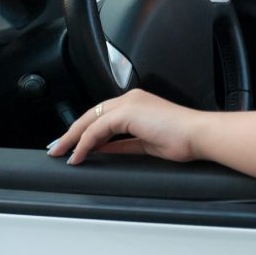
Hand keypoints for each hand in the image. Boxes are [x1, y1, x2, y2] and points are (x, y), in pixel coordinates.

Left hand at [47, 89, 201, 164]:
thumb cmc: (183, 140)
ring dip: (73, 138)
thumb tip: (106, 150)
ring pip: (90, 120)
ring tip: (61, 153)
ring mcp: (129, 104)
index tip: (73, 145)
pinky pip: (97, 129)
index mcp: (138, 103)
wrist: (198, 135)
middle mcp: (131, 99)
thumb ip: (125, 144)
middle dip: (71, 133)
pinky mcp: (127, 112)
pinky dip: (84, 143)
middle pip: (91, 115)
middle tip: (57, 148)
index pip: (103, 116)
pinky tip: (78, 155)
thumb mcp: (147, 144)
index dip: (85, 131)